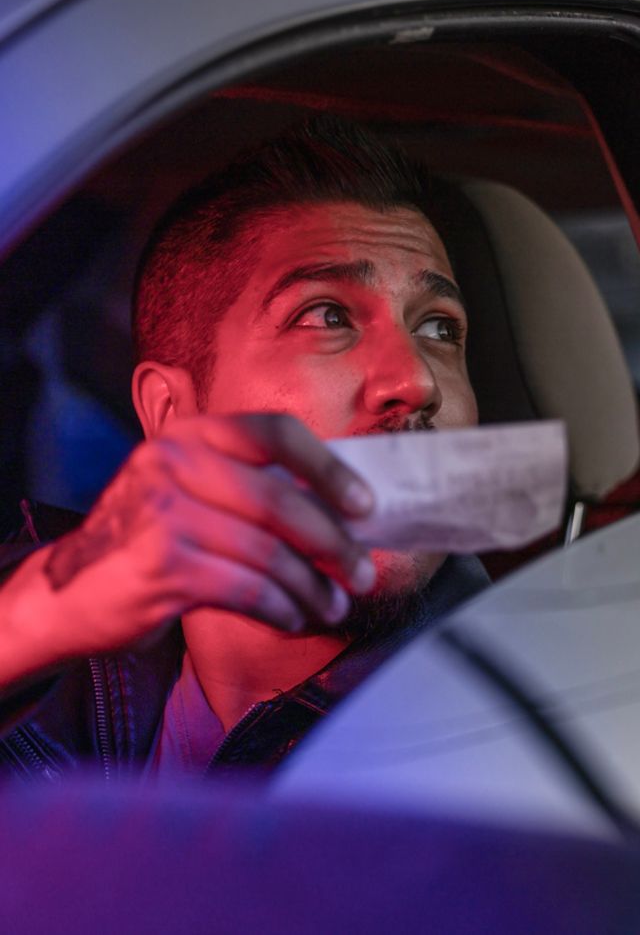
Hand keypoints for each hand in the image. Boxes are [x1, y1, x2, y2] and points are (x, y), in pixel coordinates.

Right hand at [2, 414, 375, 677]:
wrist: (66, 590)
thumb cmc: (142, 540)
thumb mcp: (185, 490)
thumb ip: (244, 486)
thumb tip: (335, 510)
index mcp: (189, 435)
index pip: (275, 432)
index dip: (328, 468)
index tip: (364, 504)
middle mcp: (173, 463)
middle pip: (279, 501)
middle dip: (333, 543)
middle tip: (361, 572)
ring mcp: (165, 514)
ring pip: (268, 553)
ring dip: (313, 587)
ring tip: (333, 605)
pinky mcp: (163, 567)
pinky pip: (247, 589)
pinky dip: (281, 609)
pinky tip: (292, 618)